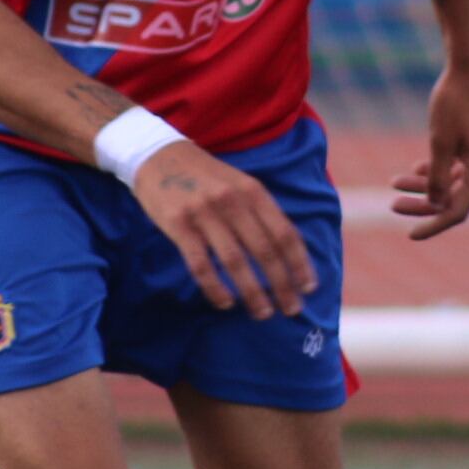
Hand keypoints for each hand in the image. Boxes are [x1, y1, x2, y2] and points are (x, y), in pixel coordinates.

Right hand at [131, 140, 317, 319]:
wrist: (159, 156)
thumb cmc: (206, 176)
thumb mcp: (240, 183)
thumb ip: (261, 212)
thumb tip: (288, 251)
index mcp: (253, 191)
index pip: (284, 232)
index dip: (299, 263)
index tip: (309, 287)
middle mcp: (232, 201)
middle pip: (264, 251)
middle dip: (282, 284)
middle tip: (292, 309)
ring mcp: (204, 213)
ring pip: (235, 261)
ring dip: (252, 292)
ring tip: (263, 313)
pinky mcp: (178, 225)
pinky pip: (200, 264)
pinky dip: (215, 287)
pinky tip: (225, 303)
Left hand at [391, 62, 468, 240]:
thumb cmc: (455, 100)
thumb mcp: (439, 141)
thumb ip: (437, 178)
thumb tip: (436, 206)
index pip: (457, 209)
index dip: (433, 224)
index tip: (410, 235)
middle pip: (456, 197)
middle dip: (424, 203)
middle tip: (392, 205)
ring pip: (457, 180)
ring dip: (427, 184)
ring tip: (396, 181)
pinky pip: (463, 165)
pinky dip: (441, 169)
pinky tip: (417, 168)